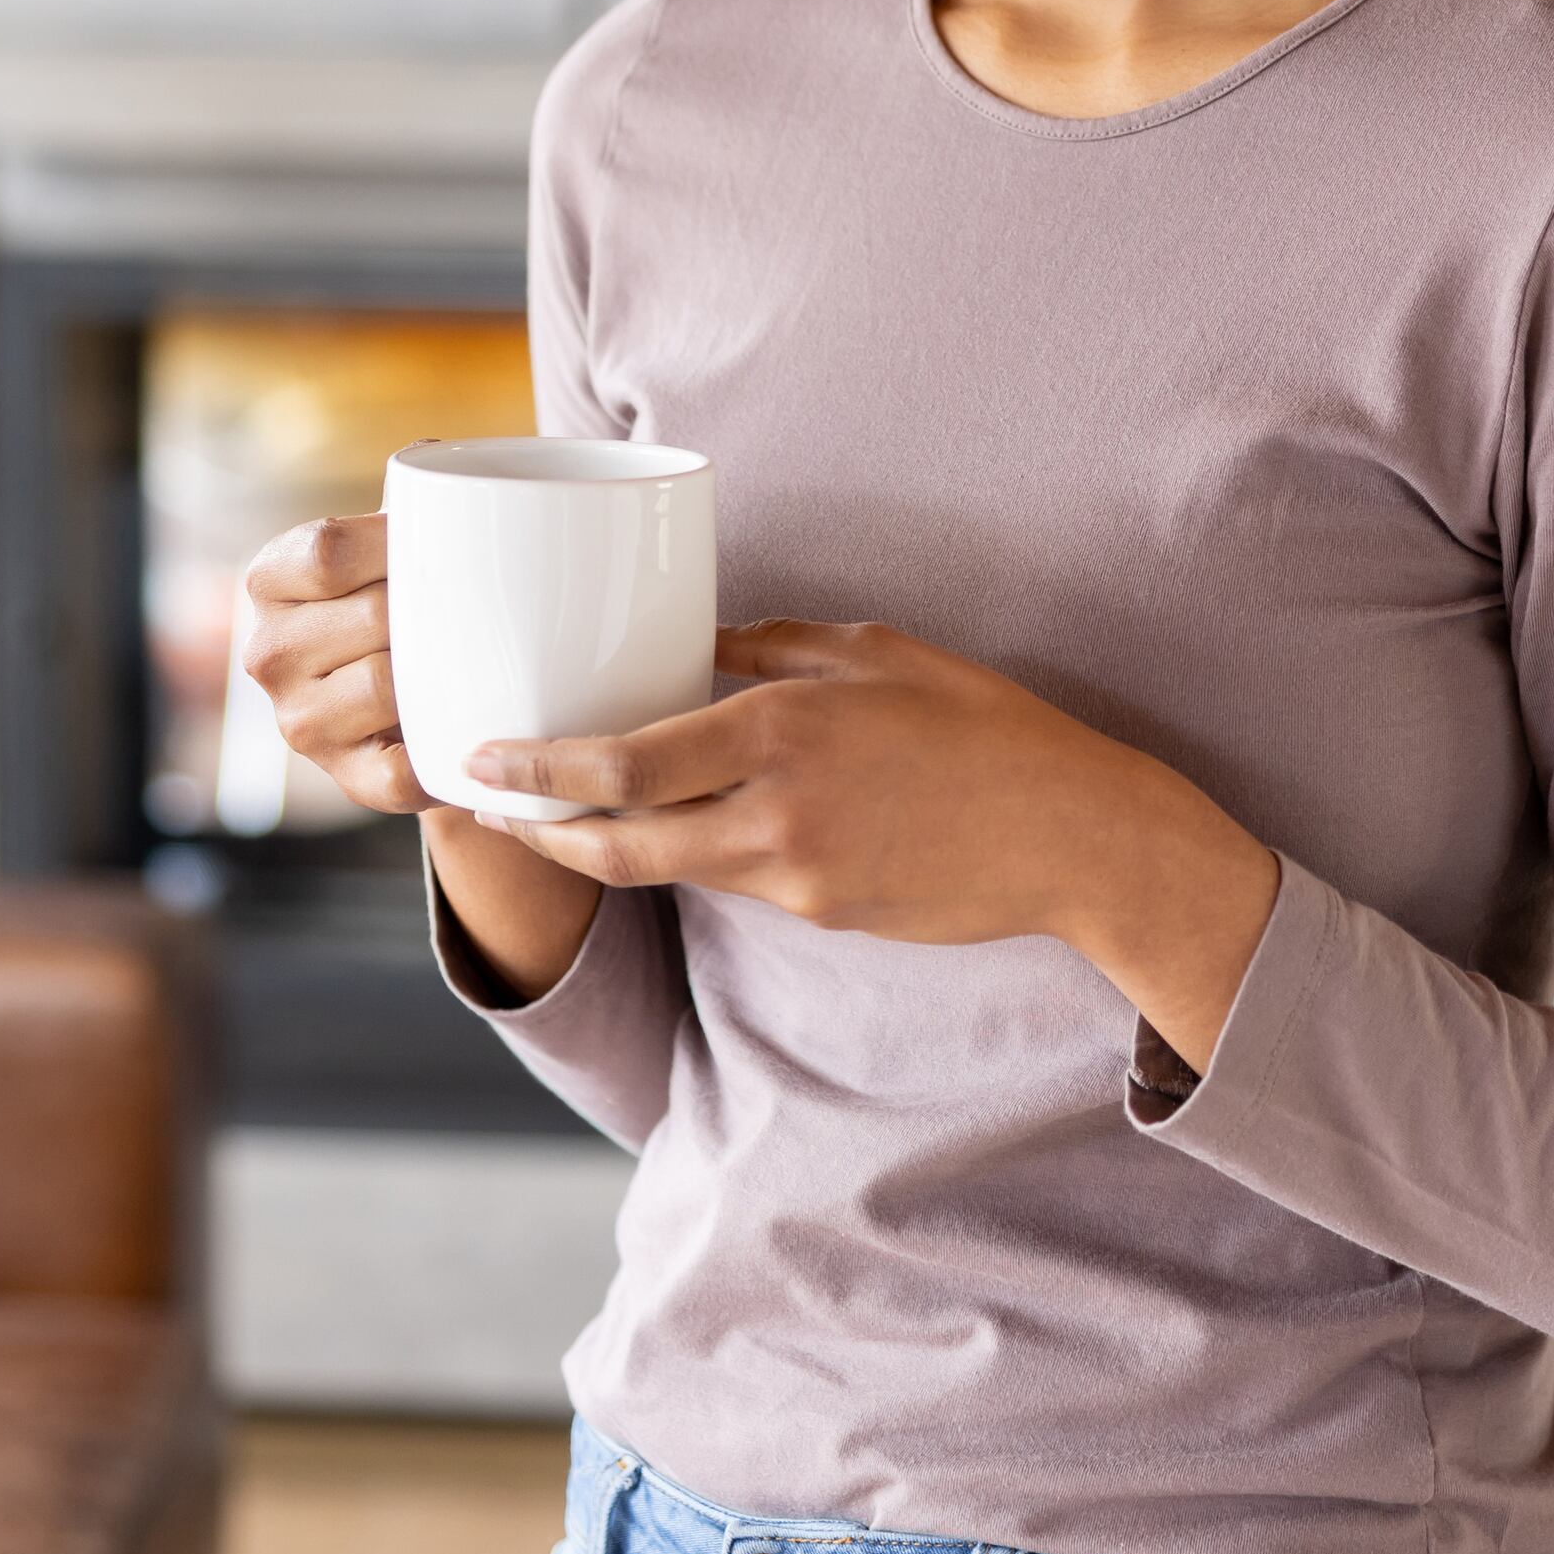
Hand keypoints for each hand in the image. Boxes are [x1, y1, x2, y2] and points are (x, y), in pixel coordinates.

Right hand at [234, 511, 606, 997]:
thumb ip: (424, 497)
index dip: (396, 544)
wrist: (394, 690)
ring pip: (384, 687)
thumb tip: (471, 467)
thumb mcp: (395, 536)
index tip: (450, 540)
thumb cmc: (408, 590)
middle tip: (492, 597)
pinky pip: (406, 770)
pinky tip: (480, 723)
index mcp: (270, 578)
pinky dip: (452, 748)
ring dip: (444, 672)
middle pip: (371, 617)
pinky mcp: (348, 781)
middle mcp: (268, 653)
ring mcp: (302, 723)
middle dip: (438, 608)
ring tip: (485, 652)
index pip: (328, 551)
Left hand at [463, 620, 1282, 1066]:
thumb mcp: (878, 653)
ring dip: (603, 848)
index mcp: (782, 730)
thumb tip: (703, 641)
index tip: (481, 758)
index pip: (626, 764)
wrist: (1072, 836)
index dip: (539, 772)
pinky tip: (674, 828)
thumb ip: (777, 648)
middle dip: (539, 830)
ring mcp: (798, 875)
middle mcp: (776, 811)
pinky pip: (735, 879)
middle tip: (482, 806)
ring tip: (552, 818)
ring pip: (670, 867)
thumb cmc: (984, 727)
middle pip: (620, 843)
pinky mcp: (822, 912)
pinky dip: (692, 853)